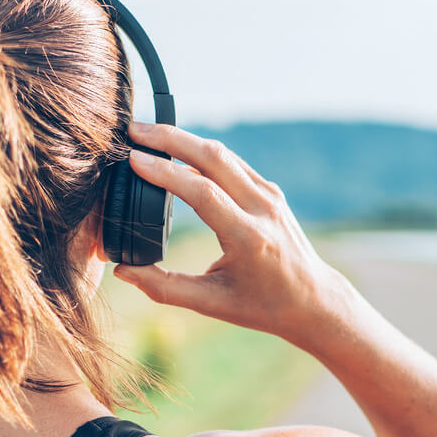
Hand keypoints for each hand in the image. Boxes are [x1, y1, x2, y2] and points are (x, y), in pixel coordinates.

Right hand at [112, 123, 349, 343]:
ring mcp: (270, 196)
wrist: (314, 300)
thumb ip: (164, 288)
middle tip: (134, 130)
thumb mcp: (211, 304)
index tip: (134, 158)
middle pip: (213, 158)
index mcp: (249, 238)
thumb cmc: (262, 306)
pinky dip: (202, 152)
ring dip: (184, 139)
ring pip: (223, 154)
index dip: (165, 172)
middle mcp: (262, 210)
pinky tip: (178, 148)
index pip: (202, 192)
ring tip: (148, 135)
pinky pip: (232, 163)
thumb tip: (122, 271)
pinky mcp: (270, 191)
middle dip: (170, 138)